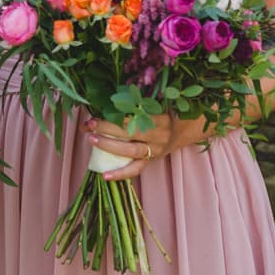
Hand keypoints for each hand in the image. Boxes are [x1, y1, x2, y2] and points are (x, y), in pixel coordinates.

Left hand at [86, 113, 207, 181]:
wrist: (184, 130)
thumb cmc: (164, 113)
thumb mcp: (157, 105)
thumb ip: (138, 102)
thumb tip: (106, 99)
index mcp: (161, 117)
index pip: (137, 115)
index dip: (117, 113)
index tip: (98, 110)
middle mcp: (159, 135)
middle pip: (132, 132)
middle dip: (108, 128)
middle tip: (90, 124)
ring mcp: (155, 150)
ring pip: (132, 150)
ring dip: (110, 146)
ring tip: (91, 140)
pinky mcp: (151, 162)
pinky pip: (135, 169)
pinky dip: (120, 174)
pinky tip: (105, 175)